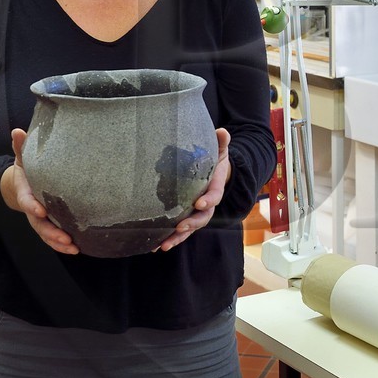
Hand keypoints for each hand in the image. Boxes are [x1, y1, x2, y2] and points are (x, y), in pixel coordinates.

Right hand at [6, 128, 77, 255]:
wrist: (23, 183)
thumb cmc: (26, 168)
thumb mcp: (22, 156)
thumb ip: (21, 147)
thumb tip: (17, 131)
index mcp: (25, 191)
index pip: (26, 200)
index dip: (32, 206)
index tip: (41, 210)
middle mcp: (32, 208)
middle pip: (38, 223)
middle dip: (50, 232)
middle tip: (64, 237)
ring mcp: (39, 219)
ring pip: (46, 234)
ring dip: (58, 243)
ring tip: (73, 247)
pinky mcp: (49, 224)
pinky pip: (54, 237)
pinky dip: (62, 245)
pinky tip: (77, 248)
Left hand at [155, 128, 230, 252]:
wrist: (217, 175)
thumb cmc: (215, 161)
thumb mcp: (220, 151)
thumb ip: (221, 142)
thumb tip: (222, 131)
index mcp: (215, 188)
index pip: (214, 197)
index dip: (208, 201)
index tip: (199, 203)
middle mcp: (208, 205)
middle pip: (202, 218)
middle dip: (191, 224)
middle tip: (180, 227)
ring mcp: (197, 214)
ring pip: (190, 229)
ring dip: (177, 238)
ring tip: (164, 245)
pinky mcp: (187, 218)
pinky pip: (180, 231)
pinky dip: (170, 239)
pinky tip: (155, 246)